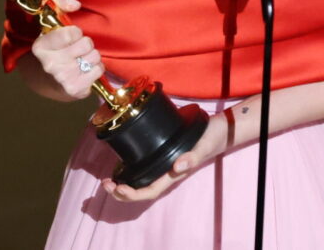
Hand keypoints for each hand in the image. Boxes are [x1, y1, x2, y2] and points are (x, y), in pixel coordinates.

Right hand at [30, 0, 102, 98]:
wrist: (50, 81)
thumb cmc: (55, 47)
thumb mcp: (52, 20)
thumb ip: (60, 0)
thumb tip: (75, 4)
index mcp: (40, 46)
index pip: (72, 33)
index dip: (76, 33)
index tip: (70, 37)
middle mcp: (49, 64)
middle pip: (87, 44)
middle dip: (86, 44)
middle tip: (77, 49)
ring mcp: (62, 78)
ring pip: (95, 57)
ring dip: (91, 57)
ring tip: (81, 59)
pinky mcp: (75, 89)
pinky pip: (99, 70)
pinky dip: (96, 69)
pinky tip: (85, 70)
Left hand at [101, 108, 230, 201]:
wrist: (218, 130)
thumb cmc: (210, 139)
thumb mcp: (203, 146)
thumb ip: (192, 157)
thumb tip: (177, 167)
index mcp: (173, 174)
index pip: (149, 192)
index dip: (131, 194)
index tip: (117, 187)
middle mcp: (166, 173)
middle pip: (140, 191)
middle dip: (121, 192)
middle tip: (105, 183)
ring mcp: (163, 166)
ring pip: (140, 182)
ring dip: (123, 185)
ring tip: (107, 180)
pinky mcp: (162, 156)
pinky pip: (143, 170)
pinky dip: (129, 172)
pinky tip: (119, 166)